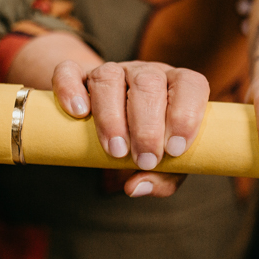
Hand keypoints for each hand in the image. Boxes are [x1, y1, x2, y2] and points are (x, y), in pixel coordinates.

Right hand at [51, 60, 208, 197]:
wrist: (116, 123)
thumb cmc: (150, 143)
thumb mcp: (166, 162)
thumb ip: (163, 177)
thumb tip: (136, 187)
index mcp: (176, 86)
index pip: (190, 84)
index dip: (186, 114)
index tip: (174, 150)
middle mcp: (146, 73)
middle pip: (149, 83)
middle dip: (147, 126)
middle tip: (144, 160)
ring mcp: (112, 71)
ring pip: (109, 76)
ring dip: (111, 116)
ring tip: (115, 151)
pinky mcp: (79, 75)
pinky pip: (69, 71)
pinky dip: (70, 89)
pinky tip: (78, 113)